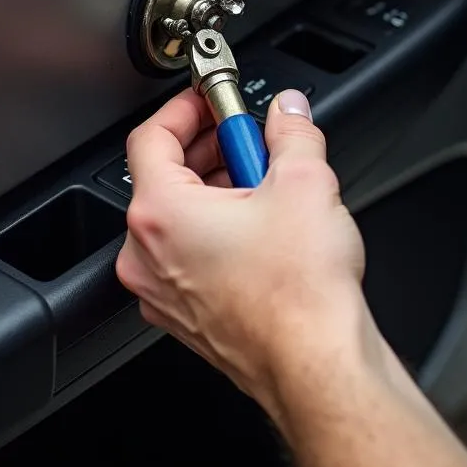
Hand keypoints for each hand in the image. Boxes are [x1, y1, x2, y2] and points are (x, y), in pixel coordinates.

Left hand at [116, 88, 366, 407]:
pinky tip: (261, 226)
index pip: (151, 137)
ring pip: (176, 218)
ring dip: (214, 187)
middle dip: (207, 146)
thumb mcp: (304, 180)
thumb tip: (288, 111)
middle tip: (245, 135)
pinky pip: (188, 255)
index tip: (210, 98)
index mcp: (161, 213)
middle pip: (161, 176)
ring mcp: (163, 290)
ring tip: (263, 181)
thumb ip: (291, 131)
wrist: (318, 368)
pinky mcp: (186, 315)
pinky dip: (215, 230)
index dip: (184, 108)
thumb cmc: (300, 295)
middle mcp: (148, 254)